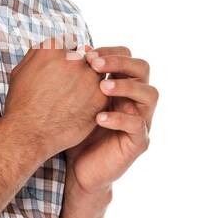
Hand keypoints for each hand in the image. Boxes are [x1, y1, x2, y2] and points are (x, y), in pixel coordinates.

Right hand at [3, 36, 109, 160]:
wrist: (28, 134)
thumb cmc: (21, 104)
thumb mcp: (21, 70)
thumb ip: (40, 52)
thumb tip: (56, 45)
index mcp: (52, 49)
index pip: (72, 44)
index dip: (68, 58)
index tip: (63, 71)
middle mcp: (73, 59)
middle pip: (87, 57)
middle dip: (81, 69)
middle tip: (70, 87)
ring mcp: (89, 78)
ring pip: (98, 74)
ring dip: (90, 83)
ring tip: (74, 99)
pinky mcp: (100, 97)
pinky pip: (103, 92)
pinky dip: (95, 99)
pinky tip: (80, 109)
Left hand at [64, 45, 156, 193]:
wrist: (78, 170)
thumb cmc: (76, 131)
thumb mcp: (75, 100)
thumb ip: (76, 78)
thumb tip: (67, 47)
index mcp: (123, 85)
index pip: (128, 57)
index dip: (110, 51)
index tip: (86, 52)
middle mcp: (136, 100)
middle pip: (143, 68)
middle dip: (120, 62)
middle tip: (94, 64)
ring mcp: (141, 120)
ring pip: (150, 94)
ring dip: (126, 86)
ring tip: (102, 87)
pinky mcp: (139, 143)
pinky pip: (137, 126)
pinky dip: (119, 119)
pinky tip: (99, 118)